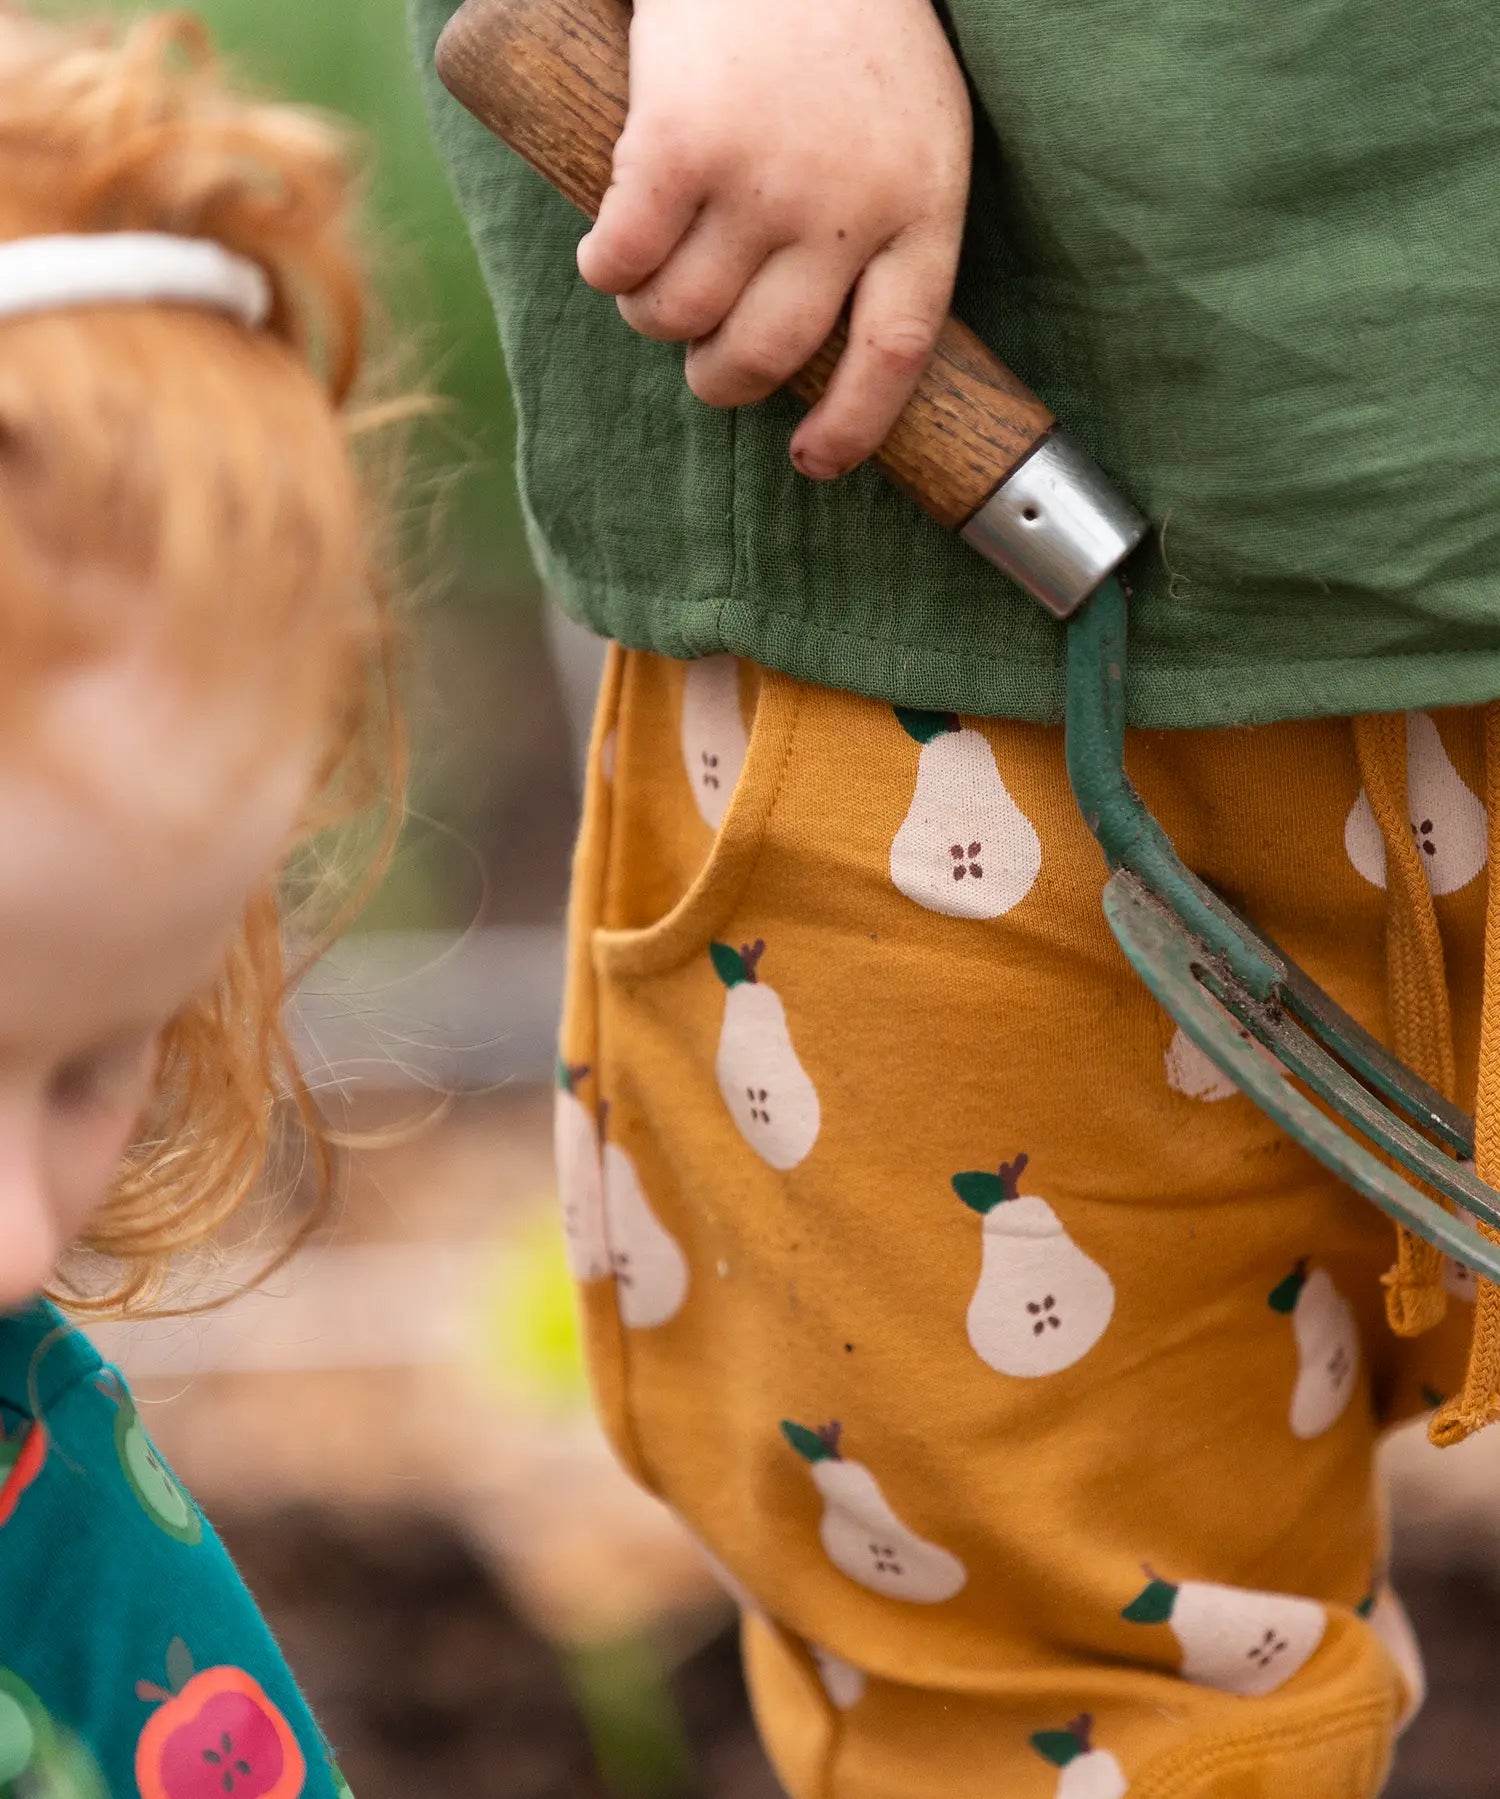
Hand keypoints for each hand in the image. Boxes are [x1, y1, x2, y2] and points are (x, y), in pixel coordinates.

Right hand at [576, 0, 972, 480]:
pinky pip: (626, 260)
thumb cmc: (844, 34)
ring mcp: (761, 176)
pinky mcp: (679, 144)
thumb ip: (884, 231)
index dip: (852, 425)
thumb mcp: (910, 130)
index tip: (812, 461)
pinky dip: (607, 269)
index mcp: (921, 204)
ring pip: (686, 315)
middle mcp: (845, 203)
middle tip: (707, 370)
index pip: (895, 352)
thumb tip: (818, 356)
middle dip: (724, 381)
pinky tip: (609, 252)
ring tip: (653, 290)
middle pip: (772, 352)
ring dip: (655, 320)